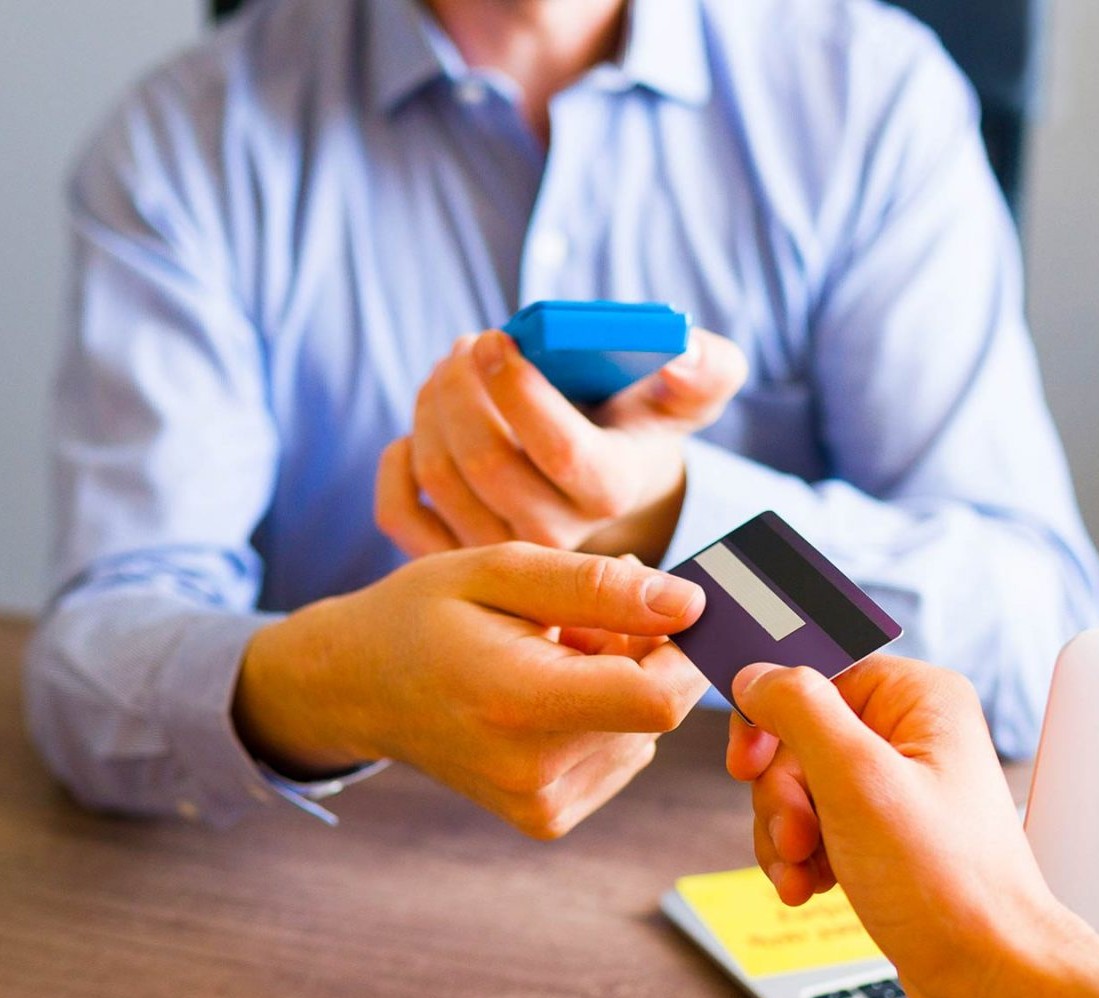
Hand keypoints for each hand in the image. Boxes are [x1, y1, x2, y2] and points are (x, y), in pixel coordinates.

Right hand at [235, 544, 707, 838]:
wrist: (357, 687)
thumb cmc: (424, 614)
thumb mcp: (501, 571)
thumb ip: (598, 587)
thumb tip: (690, 606)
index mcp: (518, 702)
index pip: (658, 699)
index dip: (684, 651)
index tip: (664, 609)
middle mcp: (532, 772)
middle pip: (652, 713)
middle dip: (639, 657)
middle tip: (571, 622)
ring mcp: (538, 805)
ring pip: (643, 735)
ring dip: (618, 688)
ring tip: (547, 658)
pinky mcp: (545, 818)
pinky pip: (619, 758)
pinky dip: (600, 720)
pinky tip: (545, 695)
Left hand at [376, 327, 748, 564]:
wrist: (614, 481)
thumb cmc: (641, 423)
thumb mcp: (689, 390)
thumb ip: (704, 368)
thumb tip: (678, 355)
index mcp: (612, 491)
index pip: (561, 452)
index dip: (520, 393)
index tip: (496, 340)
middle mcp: (557, 539)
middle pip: (487, 466)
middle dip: (461, 392)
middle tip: (465, 345)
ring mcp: (501, 552)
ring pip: (439, 479)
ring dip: (430, 411)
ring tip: (448, 371)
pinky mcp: (453, 555)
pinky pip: (398, 514)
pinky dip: (394, 464)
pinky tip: (415, 428)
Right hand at [725, 658, 1076, 997]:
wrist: (989, 978)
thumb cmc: (948, 886)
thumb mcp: (857, 781)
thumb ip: (799, 711)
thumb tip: (757, 674)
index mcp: (919, 699)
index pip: (815, 673)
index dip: (771, 717)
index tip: (750, 762)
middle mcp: (912, 735)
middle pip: (798, 737)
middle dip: (781, 796)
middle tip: (797, 837)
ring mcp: (898, 789)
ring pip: (798, 788)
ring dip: (783, 835)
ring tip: (804, 874)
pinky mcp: (885, 837)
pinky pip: (816, 828)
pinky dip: (801, 859)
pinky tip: (811, 888)